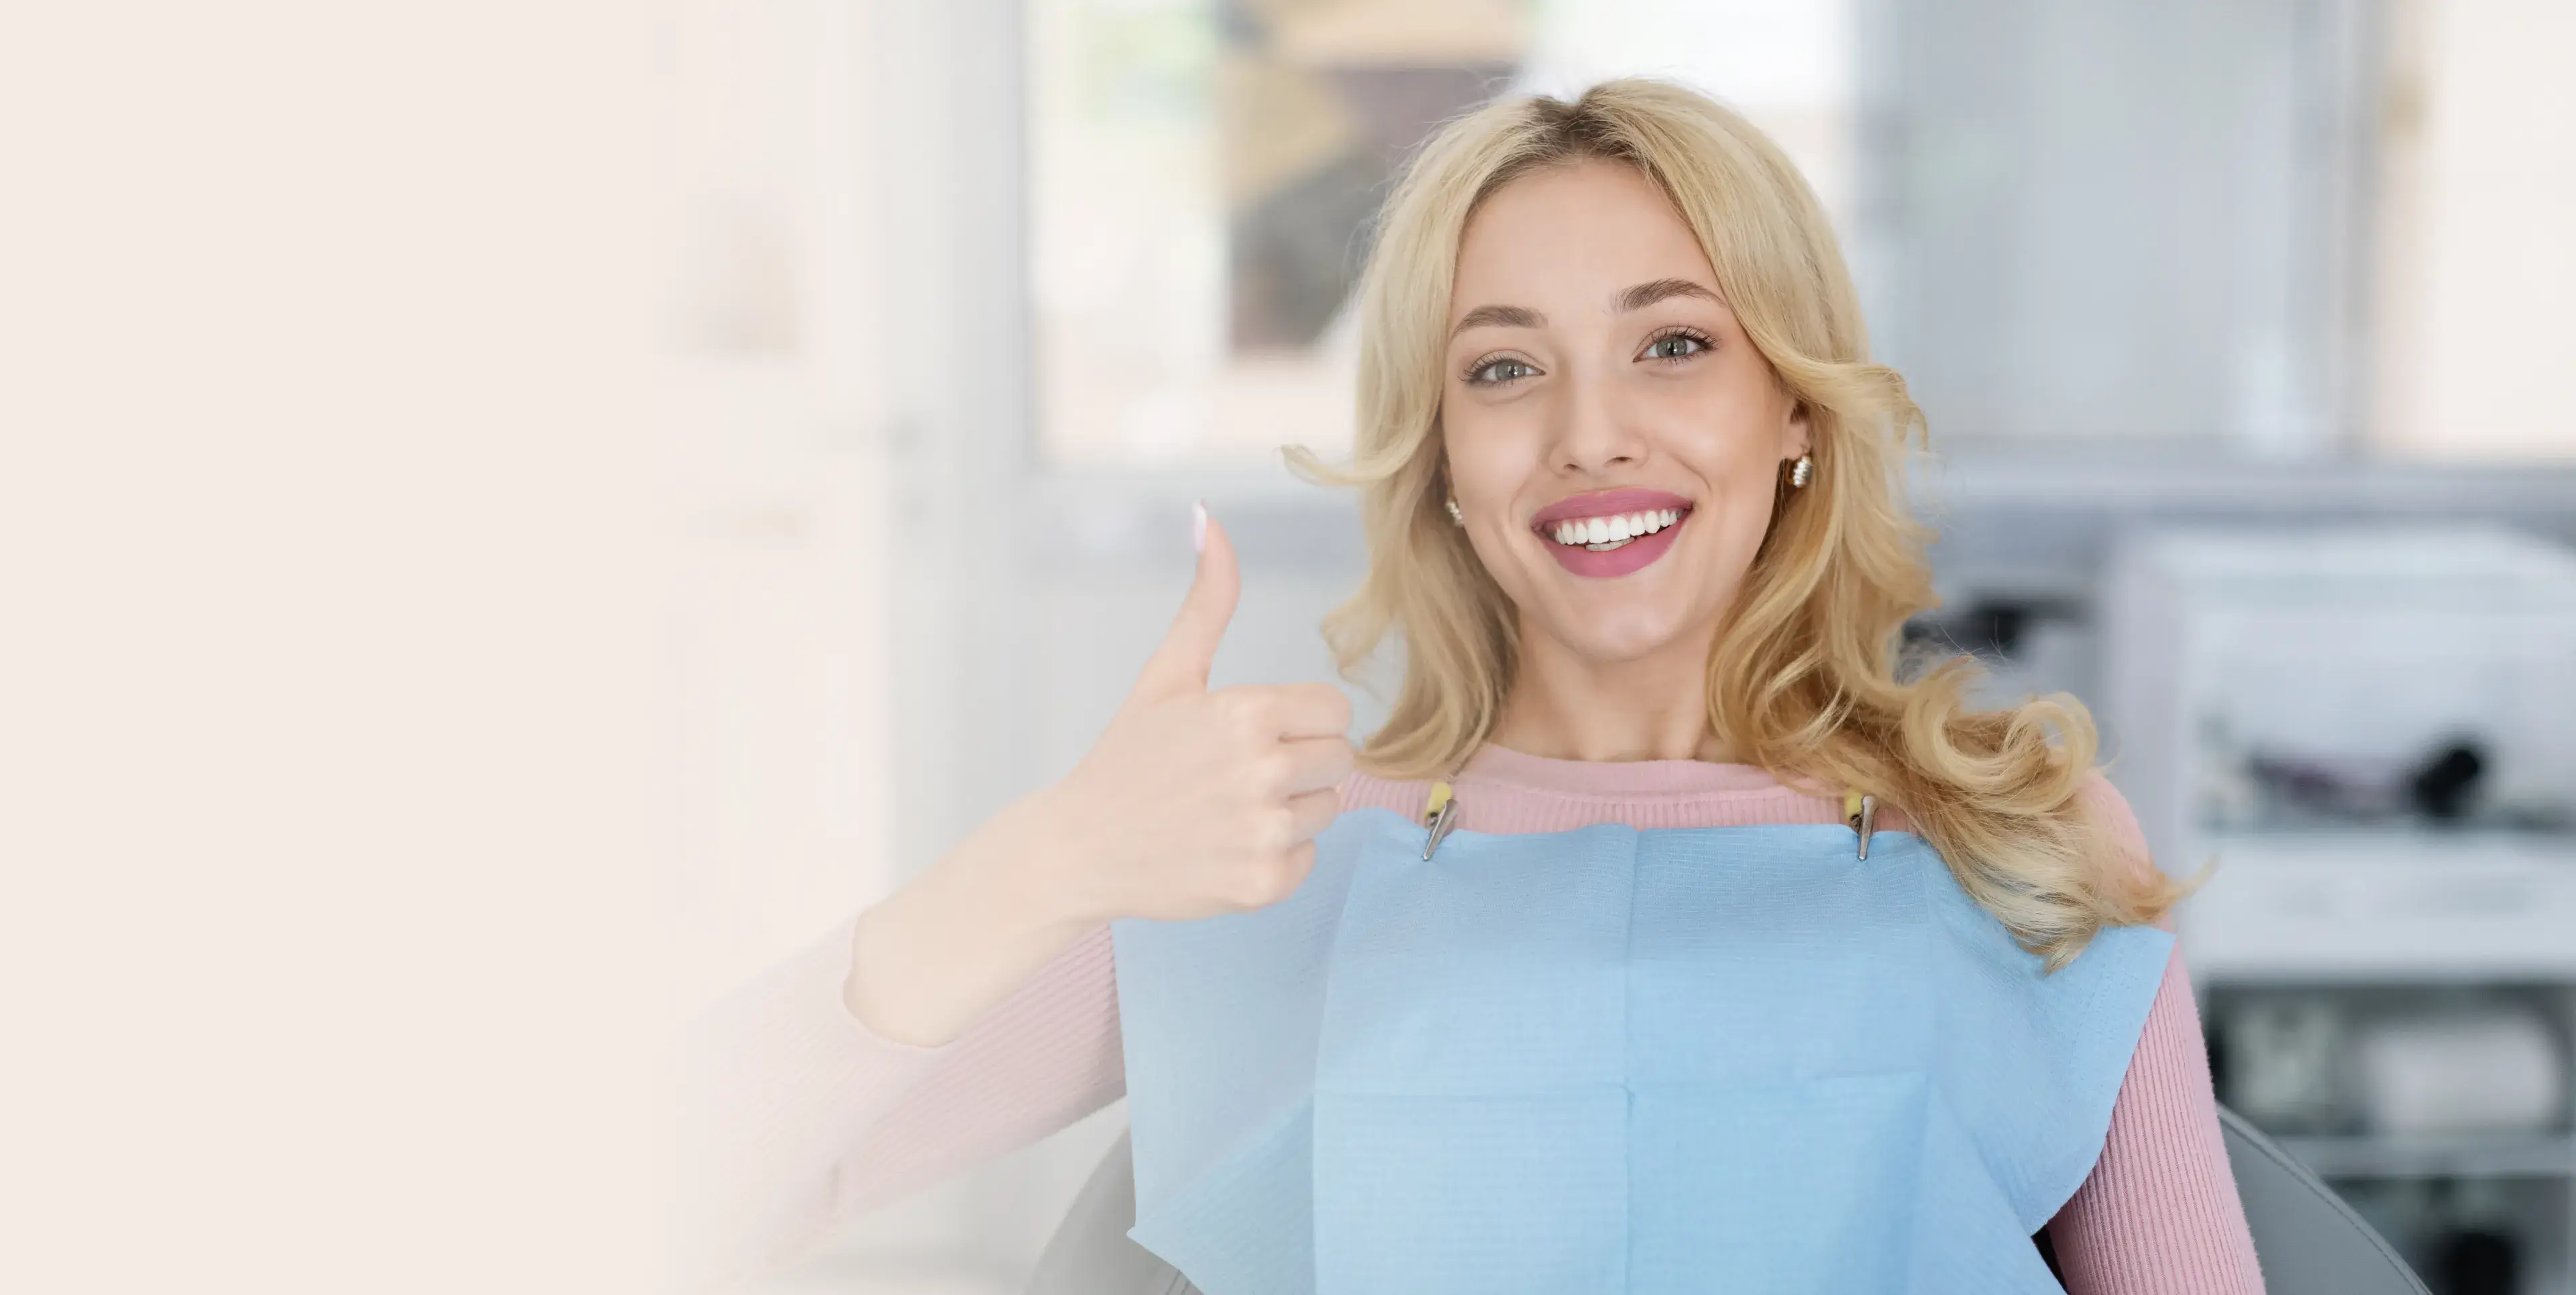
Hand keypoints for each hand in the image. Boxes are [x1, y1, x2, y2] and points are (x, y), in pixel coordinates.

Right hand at [1042, 504, 1355, 923]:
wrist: (1080, 848)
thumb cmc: (1127, 756)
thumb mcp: (1167, 674)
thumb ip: (1207, 601)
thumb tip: (1209, 518)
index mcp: (1248, 713)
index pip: (1335, 710)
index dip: (1302, 718)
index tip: (1259, 730)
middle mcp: (1263, 772)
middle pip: (1340, 759)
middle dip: (1301, 761)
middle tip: (1242, 771)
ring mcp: (1265, 832)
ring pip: (1327, 809)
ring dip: (1290, 808)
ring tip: (1231, 808)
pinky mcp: (1264, 885)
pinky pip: (1308, 858)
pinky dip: (1275, 857)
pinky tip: (1227, 845)